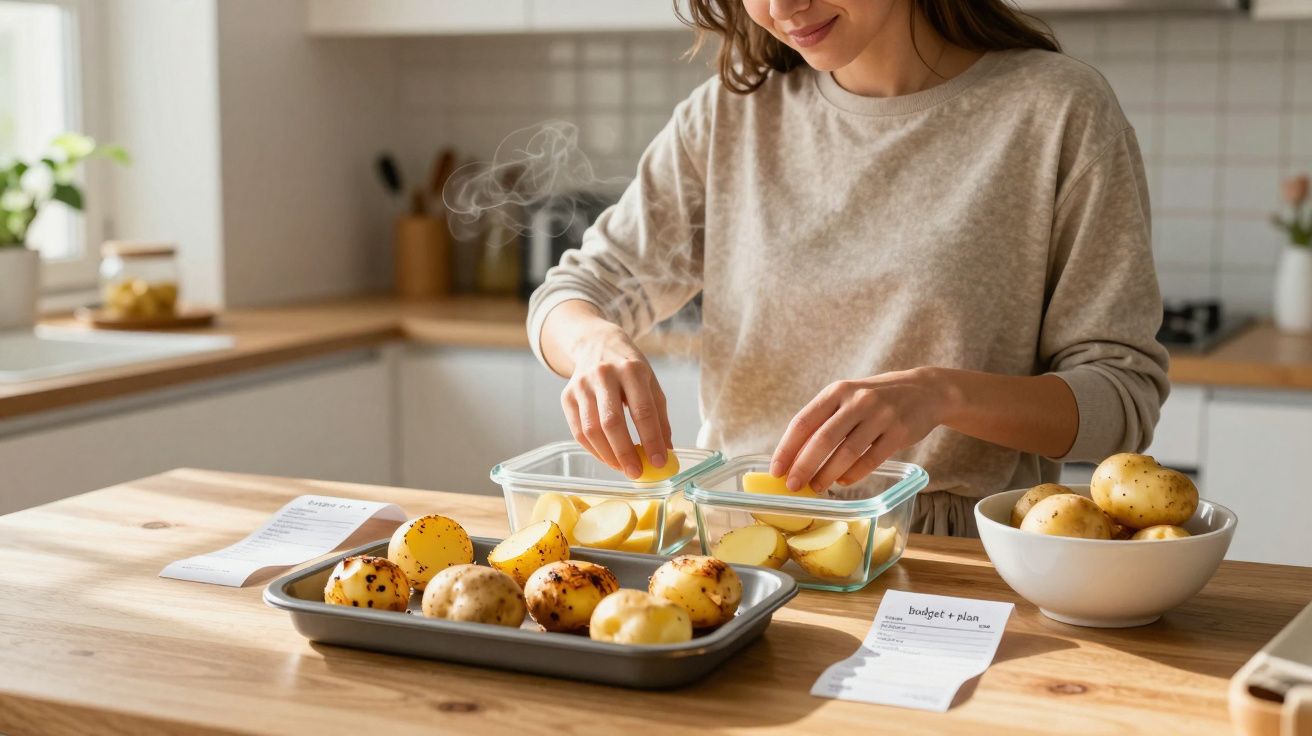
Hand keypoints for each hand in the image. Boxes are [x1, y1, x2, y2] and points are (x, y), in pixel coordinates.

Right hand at [561, 322, 672, 478]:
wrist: (596, 343)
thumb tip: (665, 452)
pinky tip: (607, 458)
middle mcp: (604, 375)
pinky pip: (578, 431)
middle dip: (625, 452)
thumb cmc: (629, 368)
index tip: (659, 462)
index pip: (643, 410)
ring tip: (623, 468)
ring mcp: (581, 385)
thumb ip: (659, 417)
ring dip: (608, 455)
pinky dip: (594, 450)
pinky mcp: (567, 396)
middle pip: (612, 421)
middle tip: (636, 473)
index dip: (651, 439)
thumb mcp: (651, 383)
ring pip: (591, 430)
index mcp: (632, 369)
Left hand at [770, 368, 949, 492]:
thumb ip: (824, 420)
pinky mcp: (899, 433)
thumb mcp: (848, 397)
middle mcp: (858, 401)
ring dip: (827, 474)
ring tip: (816, 487)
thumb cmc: (876, 398)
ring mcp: (880, 416)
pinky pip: (870, 460)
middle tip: (792, 486)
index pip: (804, 421)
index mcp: (838, 391)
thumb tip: (794, 455)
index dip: (787, 448)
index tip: (776, 470)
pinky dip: (853, 474)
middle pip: (823, 439)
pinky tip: (842, 482)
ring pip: (847, 452)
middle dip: (804, 466)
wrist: (925, 391)